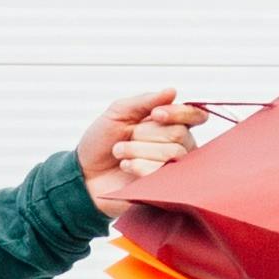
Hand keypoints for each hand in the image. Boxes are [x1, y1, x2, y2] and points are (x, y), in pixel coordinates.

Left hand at [75, 93, 206, 216]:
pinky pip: (162, 173)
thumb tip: (172, 91)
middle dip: (146, 133)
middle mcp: (177, 145)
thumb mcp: (118, 113)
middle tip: (127, 137)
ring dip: (138, 149)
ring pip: (172, 153)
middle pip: (179, 133)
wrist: (84, 173)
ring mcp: (172, 168)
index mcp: (170, 124)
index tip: (155, 114)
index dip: (179, 113)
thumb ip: (144, 101)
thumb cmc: (101, 142)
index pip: (194, 116)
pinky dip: (139, 166)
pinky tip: (125, 167)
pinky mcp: (163, 187)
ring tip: (119, 153)